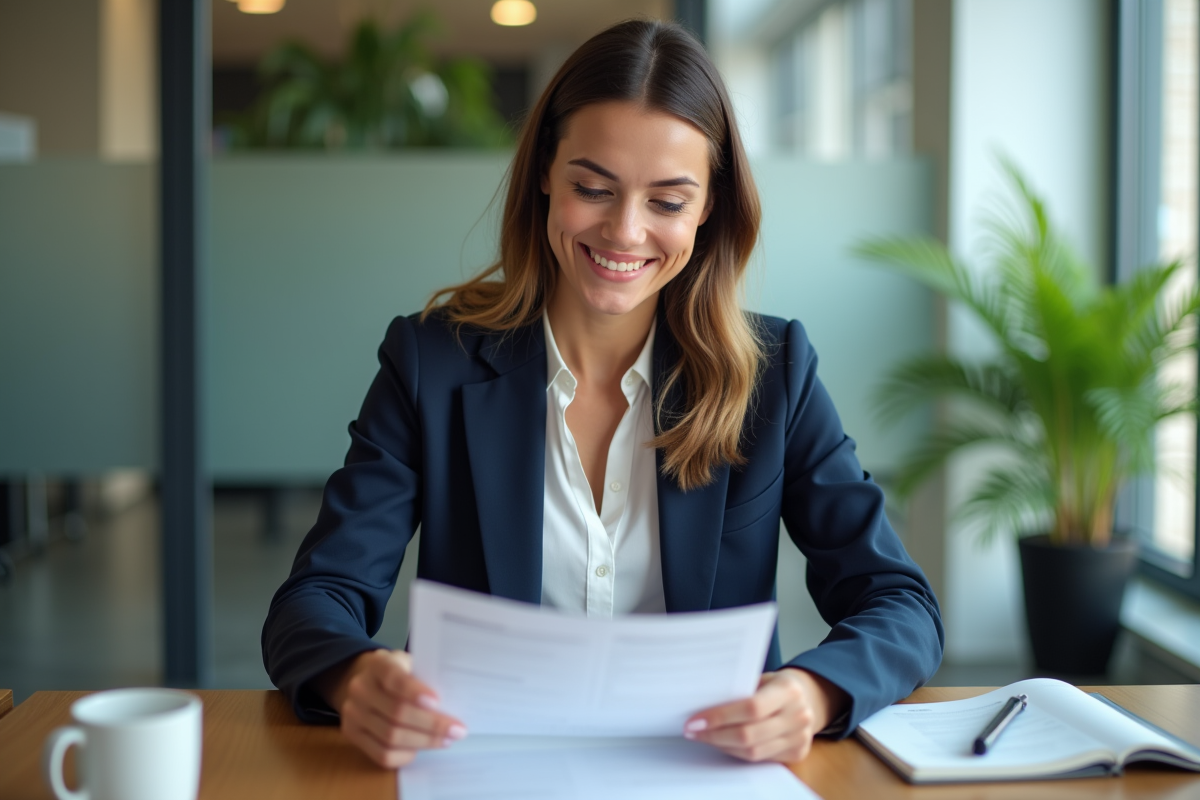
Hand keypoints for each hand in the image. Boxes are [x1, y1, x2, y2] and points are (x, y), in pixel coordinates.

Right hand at [318, 649, 466, 768]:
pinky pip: (381, 754)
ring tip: (445, 740)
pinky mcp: (352, 734)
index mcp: (378, 664)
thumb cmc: (400, 673)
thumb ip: (427, 677)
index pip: (394, 678)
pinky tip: (421, 749)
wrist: (367, 681)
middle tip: (457, 730)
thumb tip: (454, 702)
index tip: (437, 701)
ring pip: (390, 737)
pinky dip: (405, 755)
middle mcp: (360, 688)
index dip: (415, 691)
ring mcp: (353, 713)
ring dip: (423, 742)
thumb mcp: (412, 664)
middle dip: (431, 725)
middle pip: (396, 713)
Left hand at [683, 668, 847, 762]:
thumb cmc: (776, 685)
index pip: (751, 707)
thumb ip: (740, 690)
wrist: (808, 697)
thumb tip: (702, 704)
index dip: (720, 716)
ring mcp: (800, 737)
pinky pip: (760, 758)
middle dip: (715, 734)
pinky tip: (722, 743)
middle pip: (749, 734)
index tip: (695, 719)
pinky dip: (737, 752)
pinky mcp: (797, 753)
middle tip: (692, 731)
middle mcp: (798, 715)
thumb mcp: (762, 678)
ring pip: (753, 751)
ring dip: (722, 745)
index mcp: (788, 690)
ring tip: (703, 737)